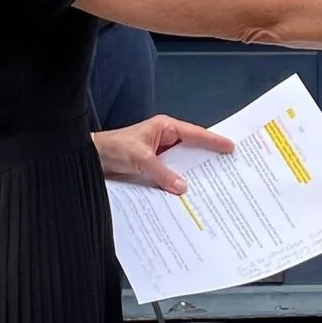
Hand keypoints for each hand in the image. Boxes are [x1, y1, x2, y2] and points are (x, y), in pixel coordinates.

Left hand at [92, 115, 235, 193]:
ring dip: (191, 174)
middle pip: (192, 150)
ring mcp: (159, 154)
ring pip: (182, 164)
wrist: (91, 158)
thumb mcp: (141, 159)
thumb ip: (162, 174)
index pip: (195, 134)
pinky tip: (185, 194)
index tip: (230, 147)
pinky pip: (170, 175)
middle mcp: (164, 139)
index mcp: (165, 128)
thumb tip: (182, 187)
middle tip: (227, 169)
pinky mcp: (153, 167)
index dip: (213, 141)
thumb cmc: (113, 148)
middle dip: (206, 159)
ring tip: (211, 185)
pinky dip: (177, 183)